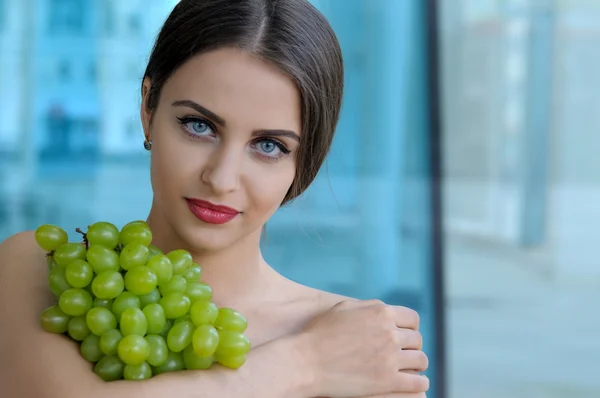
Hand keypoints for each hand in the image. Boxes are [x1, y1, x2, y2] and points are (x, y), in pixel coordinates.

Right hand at [297, 299, 428, 397]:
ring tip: (409, 369)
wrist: (304, 362)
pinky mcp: (387, 381)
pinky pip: (418, 383)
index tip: (405, 337)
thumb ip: (369, 307)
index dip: (409, 328)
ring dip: (416, 365)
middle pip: (416, 340)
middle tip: (404, 355)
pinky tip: (414, 384)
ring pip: (421, 360)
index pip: (412, 319)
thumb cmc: (319, 334)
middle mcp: (389, 333)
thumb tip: (386, 309)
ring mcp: (389, 358)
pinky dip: (420, 384)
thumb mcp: (343, 309)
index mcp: (380, 313)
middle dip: (411, 347)